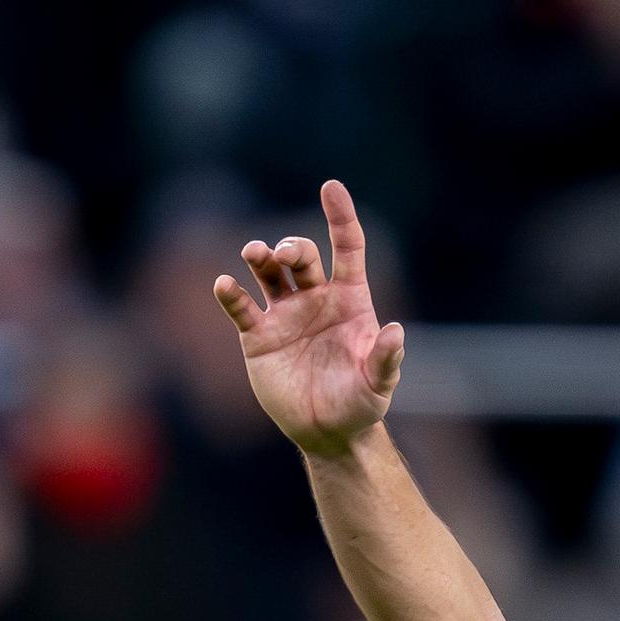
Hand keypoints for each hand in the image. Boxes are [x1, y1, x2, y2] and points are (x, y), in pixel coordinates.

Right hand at [214, 180, 405, 455]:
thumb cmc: (360, 404)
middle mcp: (316, 300)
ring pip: (268, 272)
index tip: (331, 187)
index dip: (340, 217)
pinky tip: (224, 285)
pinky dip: (230, 294)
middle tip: (283, 255)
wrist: (328, 432)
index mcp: (350, 300)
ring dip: (259, 256)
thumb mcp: (379, 384)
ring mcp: (285, 315)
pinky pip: (241, 307)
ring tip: (254, 254)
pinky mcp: (258, 336)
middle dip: (291, 246)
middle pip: (301, 255)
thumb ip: (386, 359)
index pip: (346, 248)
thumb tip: (395, 331)